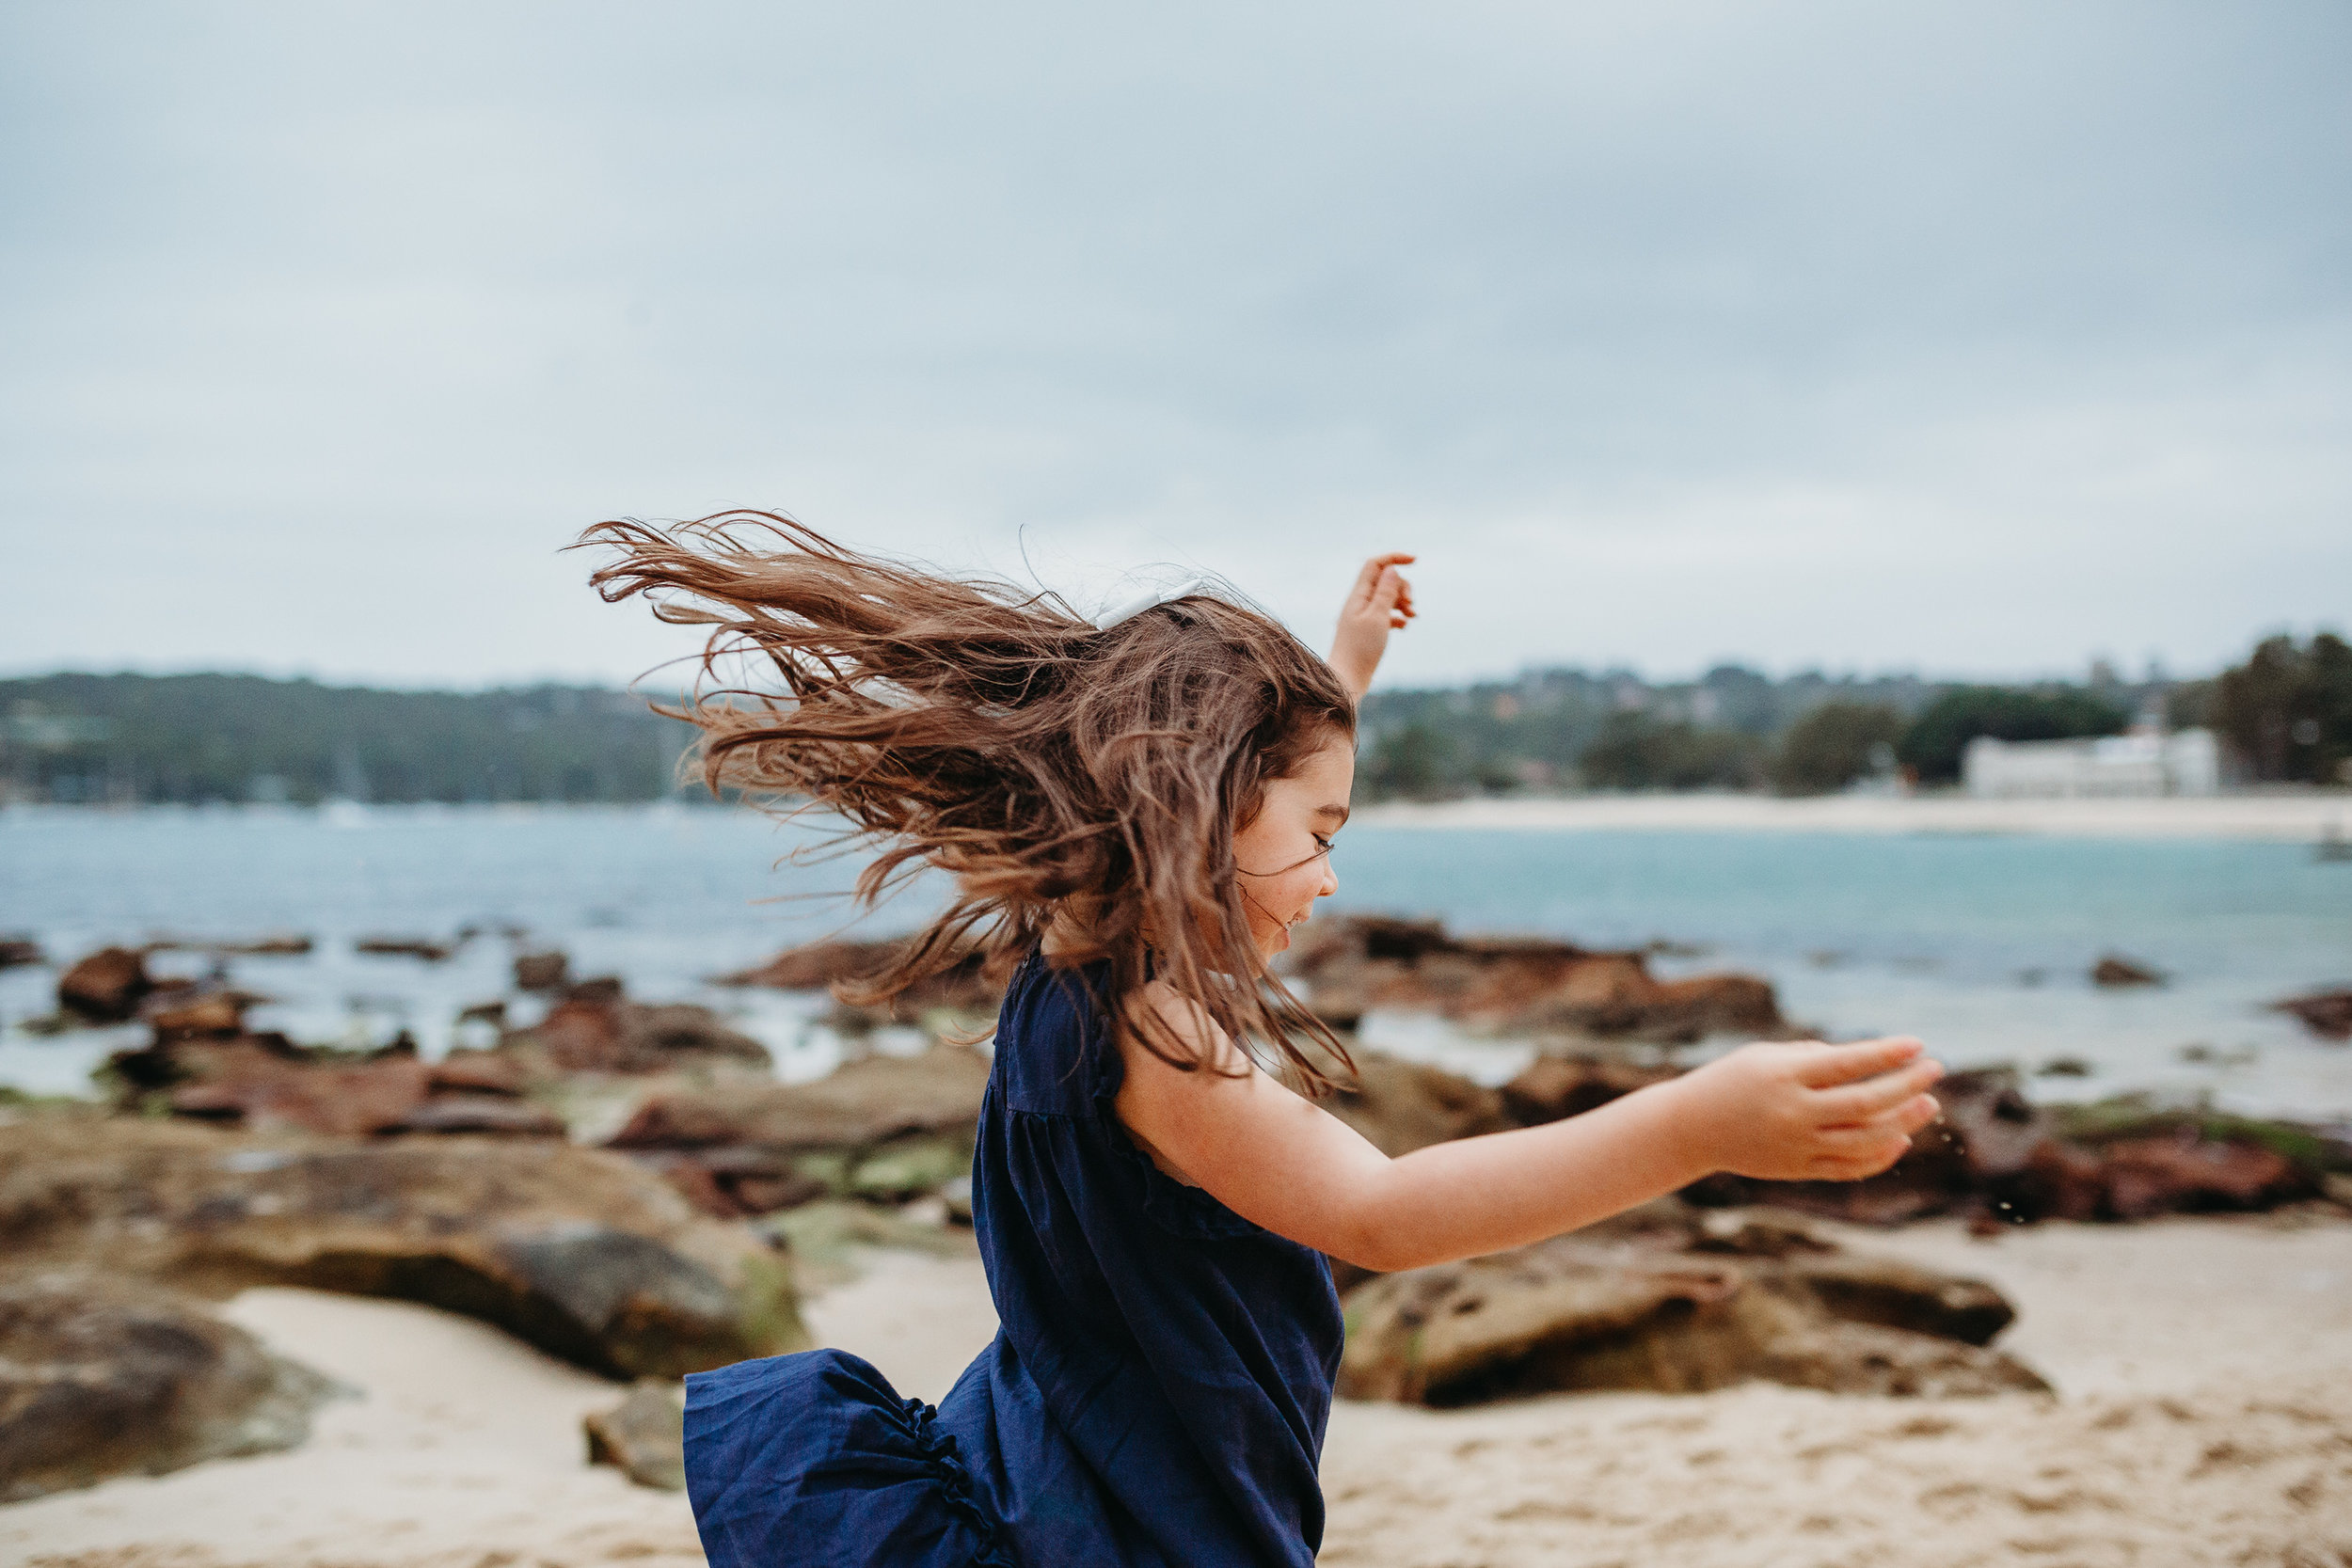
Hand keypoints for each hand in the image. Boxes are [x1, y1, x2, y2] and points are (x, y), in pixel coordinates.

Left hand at [1327, 552, 1415, 699]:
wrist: (1347, 680)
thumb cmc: (1360, 650)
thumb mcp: (1377, 617)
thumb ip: (1385, 592)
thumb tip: (1391, 569)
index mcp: (1358, 596)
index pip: (1375, 565)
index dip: (1394, 558)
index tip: (1415, 561)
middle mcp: (1359, 603)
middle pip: (1385, 580)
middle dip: (1403, 586)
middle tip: (1410, 604)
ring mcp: (1363, 617)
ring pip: (1387, 597)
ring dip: (1403, 602)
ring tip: (1412, 616)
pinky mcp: (1368, 631)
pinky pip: (1386, 615)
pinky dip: (1397, 617)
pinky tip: (1404, 626)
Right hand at [1663, 1036, 1943, 1181]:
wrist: (1690, 1128)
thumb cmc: (1732, 1081)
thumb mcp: (1765, 1057)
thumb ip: (1814, 1059)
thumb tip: (1866, 1065)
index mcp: (1784, 1075)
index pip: (1848, 1063)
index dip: (1886, 1053)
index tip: (1917, 1044)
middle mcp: (1793, 1111)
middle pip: (1865, 1103)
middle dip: (1906, 1085)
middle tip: (1934, 1071)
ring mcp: (1797, 1144)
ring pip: (1865, 1138)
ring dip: (1904, 1121)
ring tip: (1928, 1105)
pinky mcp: (1799, 1168)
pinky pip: (1850, 1167)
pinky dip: (1880, 1155)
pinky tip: (1900, 1138)